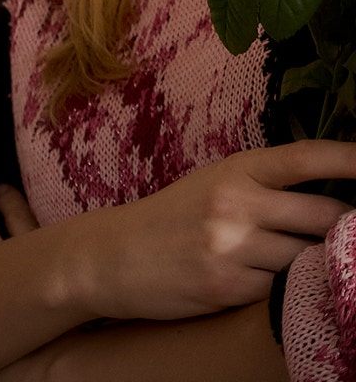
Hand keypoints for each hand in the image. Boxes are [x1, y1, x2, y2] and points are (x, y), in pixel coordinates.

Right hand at [63, 139, 355, 321]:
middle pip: (325, 215)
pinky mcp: (227, 287)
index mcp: (237, 168)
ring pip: (310, 256)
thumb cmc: (173, 216)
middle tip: (353, 231)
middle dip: (350, 227)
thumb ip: (266, 187)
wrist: (115, 254)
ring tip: (319, 261)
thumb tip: (330, 196)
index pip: (306, 158)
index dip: (350, 159)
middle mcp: (236, 201)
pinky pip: (282, 289)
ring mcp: (232, 246)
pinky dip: (291, 288)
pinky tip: (281, 284)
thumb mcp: (215, 184)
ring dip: (321, 261)